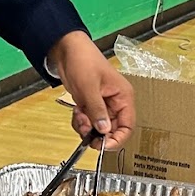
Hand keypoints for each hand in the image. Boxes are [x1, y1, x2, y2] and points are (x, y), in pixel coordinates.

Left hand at [49, 32, 135, 148]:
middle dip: (98, 133)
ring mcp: (102, 104)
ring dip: (87, 128)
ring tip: (79, 116)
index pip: (128, 125)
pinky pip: (88, 122)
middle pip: (112, 129)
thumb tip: (104, 130)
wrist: (67, 49)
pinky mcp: (90, 105)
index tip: (104, 146)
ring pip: (98, 128)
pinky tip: (76, 111)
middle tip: (86, 132)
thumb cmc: (84, 60)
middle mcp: (115, 103)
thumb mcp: (89, 87)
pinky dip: (81, 122)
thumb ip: (97, 110)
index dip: (118, 138)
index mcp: (123, 96)